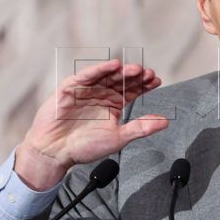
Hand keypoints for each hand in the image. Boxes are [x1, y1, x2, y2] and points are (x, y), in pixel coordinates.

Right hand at [15, 59, 168, 189]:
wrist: (55, 152)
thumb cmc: (83, 146)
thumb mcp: (118, 138)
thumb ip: (141, 128)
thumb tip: (165, 121)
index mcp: (113, 104)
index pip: (133, 90)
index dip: (145, 85)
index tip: (157, 80)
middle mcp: (101, 94)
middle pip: (122, 80)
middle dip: (136, 76)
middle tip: (148, 73)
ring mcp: (86, 89)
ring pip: (107, 76)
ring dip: (121, 71)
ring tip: (135, 70)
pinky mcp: (71, 88)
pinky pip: (86, 76)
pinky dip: (99, 70)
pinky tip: (113, 66)